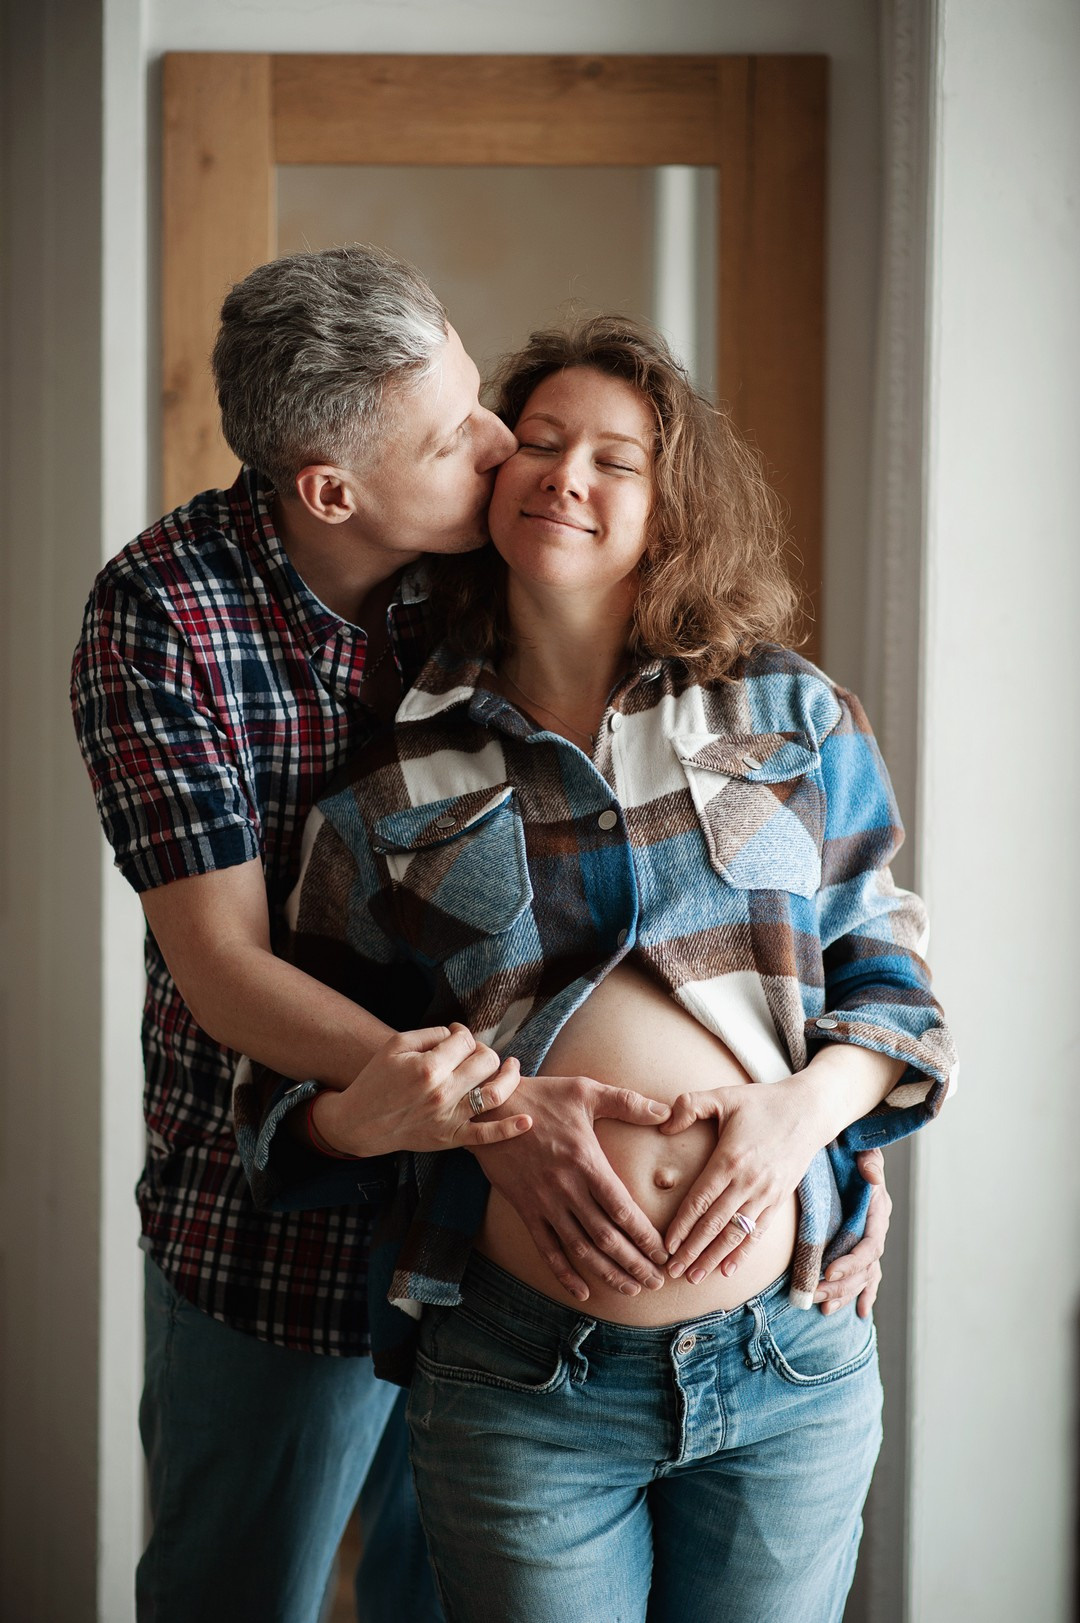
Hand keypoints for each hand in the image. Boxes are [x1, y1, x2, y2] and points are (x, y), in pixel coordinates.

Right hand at [312, 1024, 529, 1156]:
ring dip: (509, 1077)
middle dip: (484, 1051)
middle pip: (486, 1061)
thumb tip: (458, 1034)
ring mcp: (449, 1118)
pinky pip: (486, 1136)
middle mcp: (443, 1093)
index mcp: (428, 1067)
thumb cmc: (376, 1079)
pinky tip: (527, 1121)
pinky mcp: (451, 1138)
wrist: (361, 1122)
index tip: (455, 1037)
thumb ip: (430, 1034)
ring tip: (512, 1067)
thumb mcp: (396, 1045)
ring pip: (495, 1093)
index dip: (463, 1034)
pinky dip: (509, 1129)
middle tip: (473, 1053)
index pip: (466, 1041)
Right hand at [472, 1074, 672, 1301]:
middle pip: (606, 1237)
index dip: (644, 1236)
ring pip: (580, 1249)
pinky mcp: (526, 1210)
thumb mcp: (586, 1091)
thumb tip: (666, 1110)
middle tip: (657, 1281)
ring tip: (631, 1289)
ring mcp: (544, 1203)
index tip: (663, 1254)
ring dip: (607, 1273)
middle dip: (634, 1263)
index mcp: (586, 1162)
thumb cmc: (542, 1097)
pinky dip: (564, 1273)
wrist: (489, 1109)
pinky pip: (546, 1249)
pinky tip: (582, 1292)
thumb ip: (627, 1103)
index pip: (621, 1209)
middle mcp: (567, 1189)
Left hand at [660, 1076, 827, 1282]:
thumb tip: (662, 1125)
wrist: (809, 1111)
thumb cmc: (762, 1102)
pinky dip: (742, 1253)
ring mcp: (766, 1193)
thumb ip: (689, 1105)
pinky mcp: (779, 1199)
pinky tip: (727, 1269)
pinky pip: (758, 1232)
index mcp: (730, 1159)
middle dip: (691, 1250)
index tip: (666, 1245)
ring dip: (713, 1258)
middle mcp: (748, 1182)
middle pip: (714, 1224)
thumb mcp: (724, 1096)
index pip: (700, 1201)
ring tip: (694, 1276)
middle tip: (672, 1271)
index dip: (681, 1226)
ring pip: (735, 1234)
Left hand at [813, 1148, 891, 1317]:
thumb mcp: (863, 1149)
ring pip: (861, 1276)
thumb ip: (870, 1161)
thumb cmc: (853, 1149)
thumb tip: (873, 1176)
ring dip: (843, 1293)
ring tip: (821, 1305)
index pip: (870, 1245)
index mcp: (876, 1211)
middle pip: (864, 1268)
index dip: (852, 1262)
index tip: (829, 1271)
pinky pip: (867, 1276)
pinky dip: (864, 1294)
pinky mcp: (859, 1246)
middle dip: (841, 1284)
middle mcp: (875, 1229)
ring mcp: (868, 1240)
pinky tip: (861, 1312)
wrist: (848, 1148)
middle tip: (815, 1293)